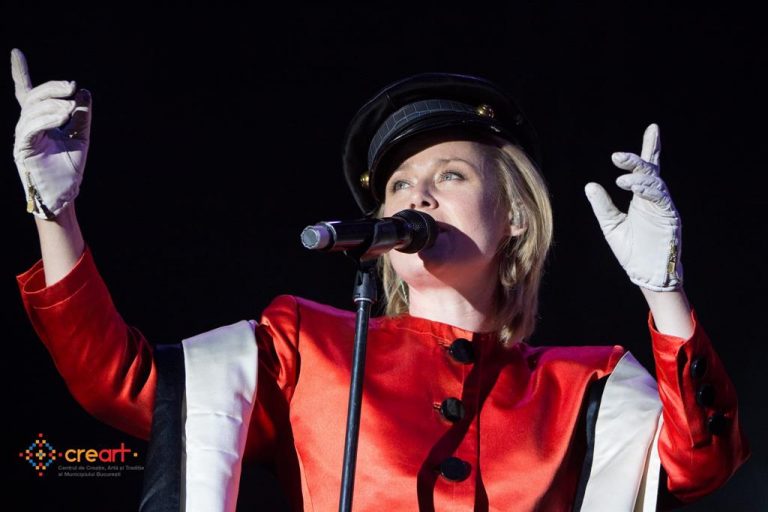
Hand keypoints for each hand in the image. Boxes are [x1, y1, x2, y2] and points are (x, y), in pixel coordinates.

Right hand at [11, 48, 91, 218]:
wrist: (64, 194)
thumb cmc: (69, 169)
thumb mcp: (80, 137)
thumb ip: (82, 116)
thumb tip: (84, 91)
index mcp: (38, 122)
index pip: (27, 93)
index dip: (20, 73)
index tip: (16, 52)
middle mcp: (26, 126)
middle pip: (33, 97)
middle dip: (52, 87)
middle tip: (72, 86)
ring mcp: (21, 137)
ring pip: (32, 110)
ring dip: (53, 103)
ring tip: (71, 106)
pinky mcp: (22, 149)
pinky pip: (31, 127)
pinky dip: (47, 118)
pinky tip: (64, 115)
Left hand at [584, 123, 682, 290]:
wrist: (646, 274)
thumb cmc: (632, 252)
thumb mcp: (611, 226)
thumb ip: (603, 205)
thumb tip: (590, 185)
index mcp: (643, 198)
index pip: (647, 169)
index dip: (651, 148)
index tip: (653, 128)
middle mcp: (655, 199)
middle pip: (651, 171)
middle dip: (636, 160)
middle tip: (617, 157)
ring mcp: (664, 207)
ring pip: (655, 182)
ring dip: (638, 177)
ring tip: (621, 178)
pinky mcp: (670, 217)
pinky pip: (660, 197)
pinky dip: (647, 189)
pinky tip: (633, 186)